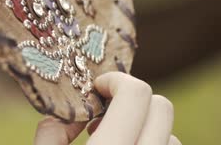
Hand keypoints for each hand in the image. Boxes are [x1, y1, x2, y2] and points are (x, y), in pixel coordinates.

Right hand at [34, 72, 179, 144]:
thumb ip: (50, 134)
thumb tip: (69, 115)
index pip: (136, 95)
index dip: (115, 81)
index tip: (96, 89)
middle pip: (162, 107)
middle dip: (132, 101)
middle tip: (103, 114)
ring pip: (171, 135)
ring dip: (143, 129)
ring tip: (113, 142)